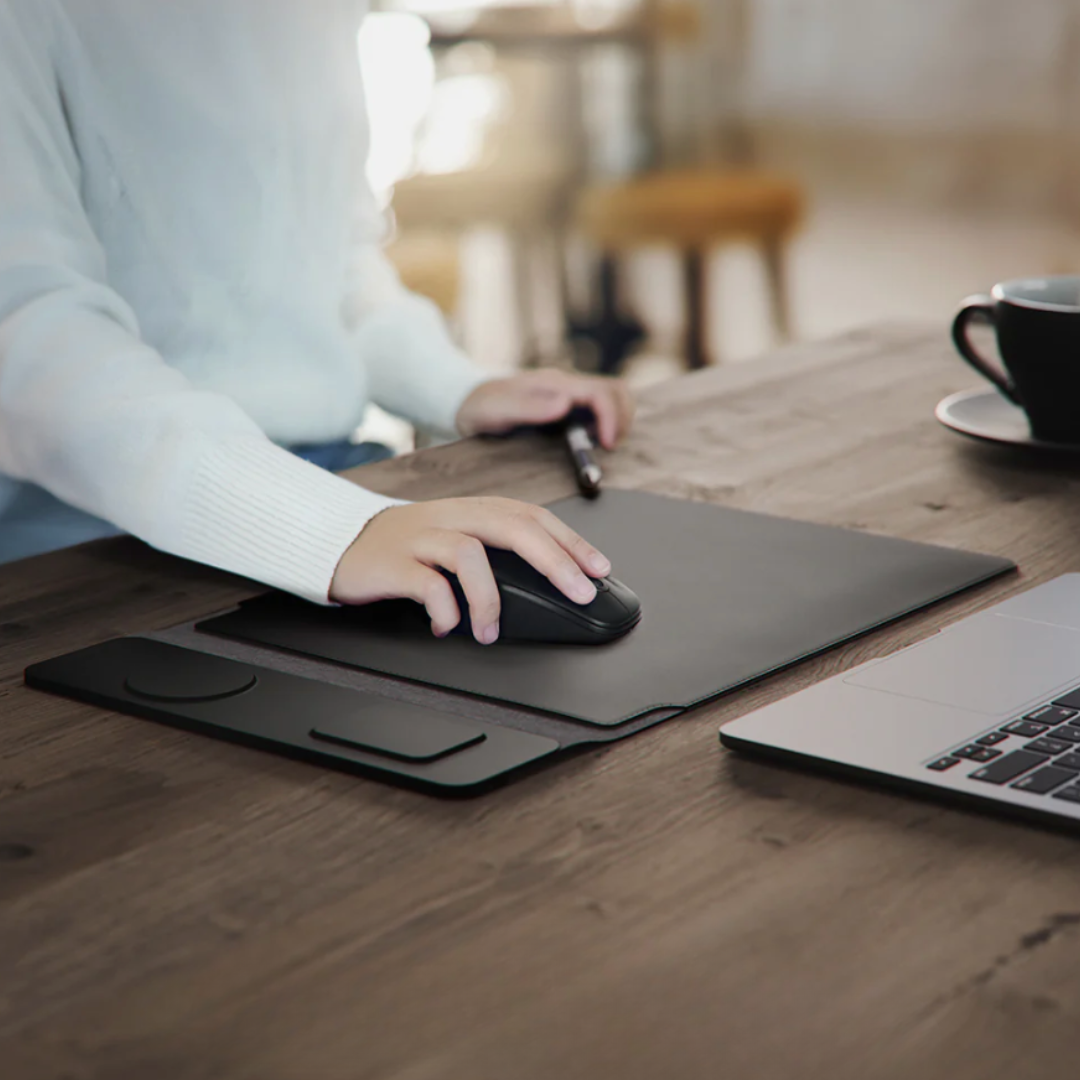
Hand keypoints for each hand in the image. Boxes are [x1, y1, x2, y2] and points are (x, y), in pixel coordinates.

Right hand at [329, 497, 611, 643]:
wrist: (339, 545)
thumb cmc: (405, 548)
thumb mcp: (452, 538)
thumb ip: (493, 550)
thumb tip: (549, 580)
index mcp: (470, 510)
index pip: (530, 516)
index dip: (568, 540)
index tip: (598, 567)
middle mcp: (449, 517)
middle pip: (512, 526)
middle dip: (554, 560)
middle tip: (579, 592)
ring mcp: (419, 537)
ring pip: (469, 553)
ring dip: (489, 599)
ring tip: (491, 630)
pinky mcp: (391, 562)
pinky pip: (427, 583)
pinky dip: (445, 609)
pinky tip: (447, 626)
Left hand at [456, 368, 634, 449]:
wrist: (466, 401)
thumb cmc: (481, 408)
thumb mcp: (499, 410)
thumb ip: (531, 409)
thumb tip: (566, 405)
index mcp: (556, 384)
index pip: (601, 393)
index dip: (612, 418)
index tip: (608, 445)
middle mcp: (567, 385)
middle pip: (616, 391)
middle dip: (623, 418)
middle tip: (609, 447)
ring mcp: (569, 393)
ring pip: (612, 397)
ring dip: (618, 420)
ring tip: (604, 446)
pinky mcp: (567, 404)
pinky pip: (600, 408)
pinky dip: (607, 423)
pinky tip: (592, 442)